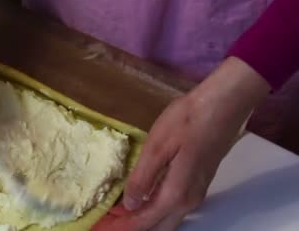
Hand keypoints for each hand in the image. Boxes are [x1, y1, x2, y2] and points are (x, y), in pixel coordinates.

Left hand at [93, 57, 269, 230]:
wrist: (224, 105)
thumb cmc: (188, 120)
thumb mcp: (158, 146)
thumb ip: (143, 178)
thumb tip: (129, 204)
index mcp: (176, 193)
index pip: (143, 221)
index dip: (119, 226)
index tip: (99, 225)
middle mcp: (188, 201)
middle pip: (156, 227)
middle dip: (130, 227)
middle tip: (105, 223)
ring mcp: (196, 194)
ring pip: (166, 220)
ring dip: (141, 221)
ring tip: (116, 215)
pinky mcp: (198, 184)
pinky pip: (172, 209)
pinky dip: (153, 211)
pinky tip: (139, 201)